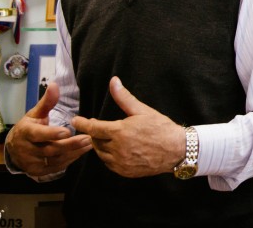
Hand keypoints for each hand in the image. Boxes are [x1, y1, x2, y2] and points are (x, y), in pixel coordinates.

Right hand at [5, 82, 92, 176]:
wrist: (14, 148)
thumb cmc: (29, 126)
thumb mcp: (35, 113)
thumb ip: (47, 101)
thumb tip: (55, 84)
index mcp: (25, 132)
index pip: (38, 134)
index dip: (52, 133)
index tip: (67, 131)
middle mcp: (27, 149)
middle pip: (50, 149)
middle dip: (70, 144)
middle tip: (88, 138)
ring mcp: (32, 163)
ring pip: (55, 160)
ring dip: (74, 152)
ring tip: (90, 144)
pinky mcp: (38, 171)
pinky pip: (56, 167)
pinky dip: (69, 160)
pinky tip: (81, 152)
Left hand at [71, 77, 185, 177]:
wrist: (177, 149)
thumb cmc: (160, 127)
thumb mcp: (142, 110)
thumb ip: (124, 97)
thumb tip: (114, 81)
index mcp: (120, 132)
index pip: (93, 128)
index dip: (82, 123)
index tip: (75, 120)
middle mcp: (117, 149)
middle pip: (95, 141)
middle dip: (95, 134)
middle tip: (98, 127)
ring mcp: (121, 162)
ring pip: (101, 154)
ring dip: (101, 145)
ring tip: (108, 138)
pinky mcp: (125, 172)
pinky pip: (109, 164)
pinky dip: (109, 156)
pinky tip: (116, 150)